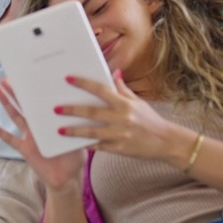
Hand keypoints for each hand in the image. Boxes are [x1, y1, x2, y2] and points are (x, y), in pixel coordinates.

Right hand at [0, 79, 85, 192]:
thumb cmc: (74, 159)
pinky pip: (10, 139)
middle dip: (17, 91)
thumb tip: (82, 109)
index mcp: (51, 122)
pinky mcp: (25, 149)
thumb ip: (78, 126)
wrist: (66, 179)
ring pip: (16, 116)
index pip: (43, 102)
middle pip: (26, 105)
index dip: (37, 90)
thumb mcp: (80, 139)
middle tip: (9, 77)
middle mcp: (39, 126)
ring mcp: (30, 137)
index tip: (32, 76)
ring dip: (7, 103)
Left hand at [58, 73, 189, 162]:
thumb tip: (114, 72)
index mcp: (125, 103)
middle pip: (92, 112)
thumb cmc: (150, 120)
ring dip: (74, 131)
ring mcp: (120, 135)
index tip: (68, 79)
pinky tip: (74, 144)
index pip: (101, 89)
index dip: (83, 83)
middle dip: (72, 110)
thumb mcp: (138, 102)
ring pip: (92, 132)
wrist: (166, 142)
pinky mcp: (120, 149)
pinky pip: (99, 147)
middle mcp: (122, 118)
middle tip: (56, 108)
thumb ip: (123, 89)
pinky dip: (87, 145)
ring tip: (59, 129)